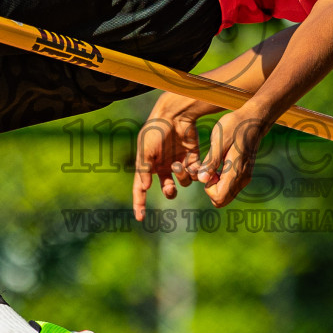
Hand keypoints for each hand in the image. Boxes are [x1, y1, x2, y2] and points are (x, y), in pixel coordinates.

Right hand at [132, 95, 206, 219]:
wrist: (176, 114)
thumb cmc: (156, 130)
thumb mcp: (145, 149)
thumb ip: (144, 169)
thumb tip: (144, 188)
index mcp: (147, 164)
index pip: (140, 188)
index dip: (139, 203)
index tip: (140, 218)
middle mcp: (162, 166)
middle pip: (166, 188)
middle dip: (169, 191)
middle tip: (171, 188)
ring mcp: (177, 162)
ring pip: (182, 182)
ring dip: (181, 178)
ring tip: (180, 166)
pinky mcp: (191, 158)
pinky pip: (193, 173)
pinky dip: (193, 172)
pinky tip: (191, 165)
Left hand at [197, 104, 271, 208]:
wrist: (254, 119)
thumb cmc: (235, 126)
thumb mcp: (218, 140)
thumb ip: (211, 162)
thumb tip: (201, 179)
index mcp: (236, 172)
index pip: (218, 198)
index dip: (207, 187)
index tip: (208, 170)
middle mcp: (243, 179)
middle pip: (221, 200)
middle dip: (211, 188)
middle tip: (210, 168)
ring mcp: (245, 177)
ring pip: (226, 194)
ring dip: (216, 184)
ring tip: (215, 164)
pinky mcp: (244, 174)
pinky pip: (230, 187)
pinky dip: (222, 180)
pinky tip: (221, 163)